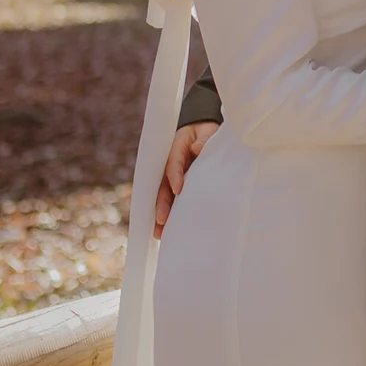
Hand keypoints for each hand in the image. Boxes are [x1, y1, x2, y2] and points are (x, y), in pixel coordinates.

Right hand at [155, 121, 215, 235]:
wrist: (205, 133)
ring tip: (159, 234)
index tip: (179, 190)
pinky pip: (173, 201)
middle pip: (163, 186)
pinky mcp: (180, 187)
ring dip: (162, 215)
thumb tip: (198, 148)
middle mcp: (171, 166)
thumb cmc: (205, 132)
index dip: (175, 176)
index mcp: (176, 149)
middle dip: (162, 204)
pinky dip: (171, 215)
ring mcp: (174, 177)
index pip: (173, 163)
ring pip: (165, 198)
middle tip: (161, 221)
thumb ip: (204, 139)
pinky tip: (169, 231)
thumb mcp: (206, 131)